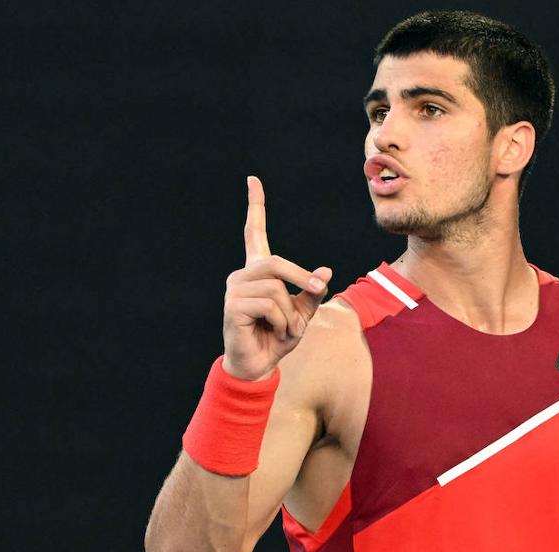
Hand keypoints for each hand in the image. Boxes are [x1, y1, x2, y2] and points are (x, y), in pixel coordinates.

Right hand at [222, 176, 331, 380]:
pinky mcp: (232, 306)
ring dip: (291, 314)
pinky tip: (274, 332)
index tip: (252, 180)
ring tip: (285, 329)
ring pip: (277, 289)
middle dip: (302, 281)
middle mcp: (242, 275)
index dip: (255, 206)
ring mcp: (234, 290)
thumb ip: (313, 291)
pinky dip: (282, 322)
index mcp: (257, 272)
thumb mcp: (303, 313)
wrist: (259, 365)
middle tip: (316, 299)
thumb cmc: (278, 337)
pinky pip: (270, 305)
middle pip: (277, 263)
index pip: (254, 232)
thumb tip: (326, 271)